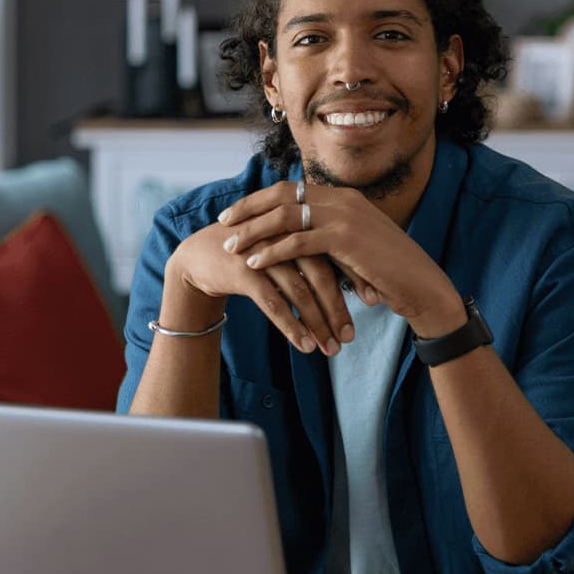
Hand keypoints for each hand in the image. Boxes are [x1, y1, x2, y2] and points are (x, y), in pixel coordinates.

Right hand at [162, 218, 351, 355]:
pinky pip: (274, 304)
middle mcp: (284, 235)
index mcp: (299, 225)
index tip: (374, 301)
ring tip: (331, 349)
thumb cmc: (249, 254)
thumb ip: (313, 254)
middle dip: (338, 309)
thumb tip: (350, 277)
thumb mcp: (283, 247)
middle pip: (321, 274)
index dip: (355, 277)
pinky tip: (305, 345)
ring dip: (318, 323)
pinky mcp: (244, 271)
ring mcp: (263, 252)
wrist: (199, 255)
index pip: (336, 252)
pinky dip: (292, 326)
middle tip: (351, 337)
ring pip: (300, 292)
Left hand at [217, 181, 465, 336]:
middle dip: (248, 209)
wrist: (421, 284)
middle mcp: (342, 198)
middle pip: (281, 195)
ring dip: (254, 231)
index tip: (235, 214)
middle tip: (223, 224)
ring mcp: (345, 215)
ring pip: (285, 215)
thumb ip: (329, 238)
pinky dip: (272, 251)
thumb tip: (299, 242)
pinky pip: (298, 241)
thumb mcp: (355, 248)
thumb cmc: (388, 272)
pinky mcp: (346, 238)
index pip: (290, 189)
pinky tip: (254, 263)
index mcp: (343, 196)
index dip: (258, 200)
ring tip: (231, 247)